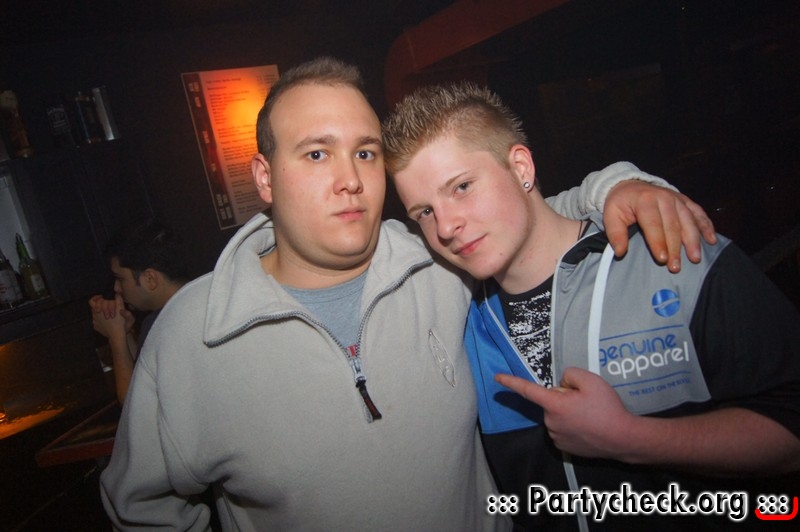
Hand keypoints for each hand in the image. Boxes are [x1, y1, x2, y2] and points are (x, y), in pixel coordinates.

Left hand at [89, 294, 133, 337]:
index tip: (101, 297)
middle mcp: (97, 314)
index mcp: (101, 309)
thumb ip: (120, 301)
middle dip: (99, 304)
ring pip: (93, 312)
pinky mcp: (95, 326)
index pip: (92, 301)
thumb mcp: (123, 309)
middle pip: (92, 305)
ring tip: (107, 312)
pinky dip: (99, 319)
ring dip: (99, 311)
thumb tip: (117, 293)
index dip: (96, 297)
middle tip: (105, 304)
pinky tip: (106, 320)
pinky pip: (95, 320)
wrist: (117, 336)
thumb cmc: (122, 324)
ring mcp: (95, 321)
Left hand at [495, 367, 634, 458]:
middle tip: (586, 401)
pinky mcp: (565, 447)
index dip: (511, 382)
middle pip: (551, 401)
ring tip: (591, 415)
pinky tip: (589, 426)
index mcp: (554, 405)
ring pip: (558, 416)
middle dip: (564, 398)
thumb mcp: (590, 380)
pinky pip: (563, 429)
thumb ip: (570, 375)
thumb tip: (562, 385)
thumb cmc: (607, 408)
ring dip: (569, 412)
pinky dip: (573, 425)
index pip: (527, 391)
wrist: (623, 438)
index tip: (497, 378)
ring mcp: (556, 437)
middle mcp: (550, 422)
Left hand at [603, 180, 715, 272]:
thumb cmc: (621, 203)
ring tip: (695, 258)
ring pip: (689, 220)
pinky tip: (712, 240)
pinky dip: (706, 226)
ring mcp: (677, 199)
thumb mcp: (611, 215)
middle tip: (676, 267)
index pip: (653, 224)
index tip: (662, 260)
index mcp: (645, 201)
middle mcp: (664, 198)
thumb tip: (620, 252)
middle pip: (673, 225)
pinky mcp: (685, 201)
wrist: (629, 185)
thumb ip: (615, 233)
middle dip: (676, 248)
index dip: (658, 242)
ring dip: (694, 240)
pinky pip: (698, 213)